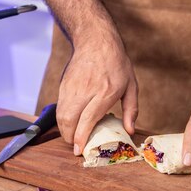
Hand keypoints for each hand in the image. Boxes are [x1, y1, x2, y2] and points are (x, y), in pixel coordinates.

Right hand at [56, 34, 137, 154]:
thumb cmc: (117, 63)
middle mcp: (86, 90)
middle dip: (70, 138)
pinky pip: (59, 108)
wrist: (95, 40)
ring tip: (73, 137)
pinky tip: (71, 123)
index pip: (87, 119)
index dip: (81, 137)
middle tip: (77, 146)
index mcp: (105, 91)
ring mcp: (72, 88)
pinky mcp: (63, 86)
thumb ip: (131, 110)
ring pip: (60, 115)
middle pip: (69, 120)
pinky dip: (62, 120)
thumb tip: (129, 131)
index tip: (79, 150)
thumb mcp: (131, 85)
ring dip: (64, 130)